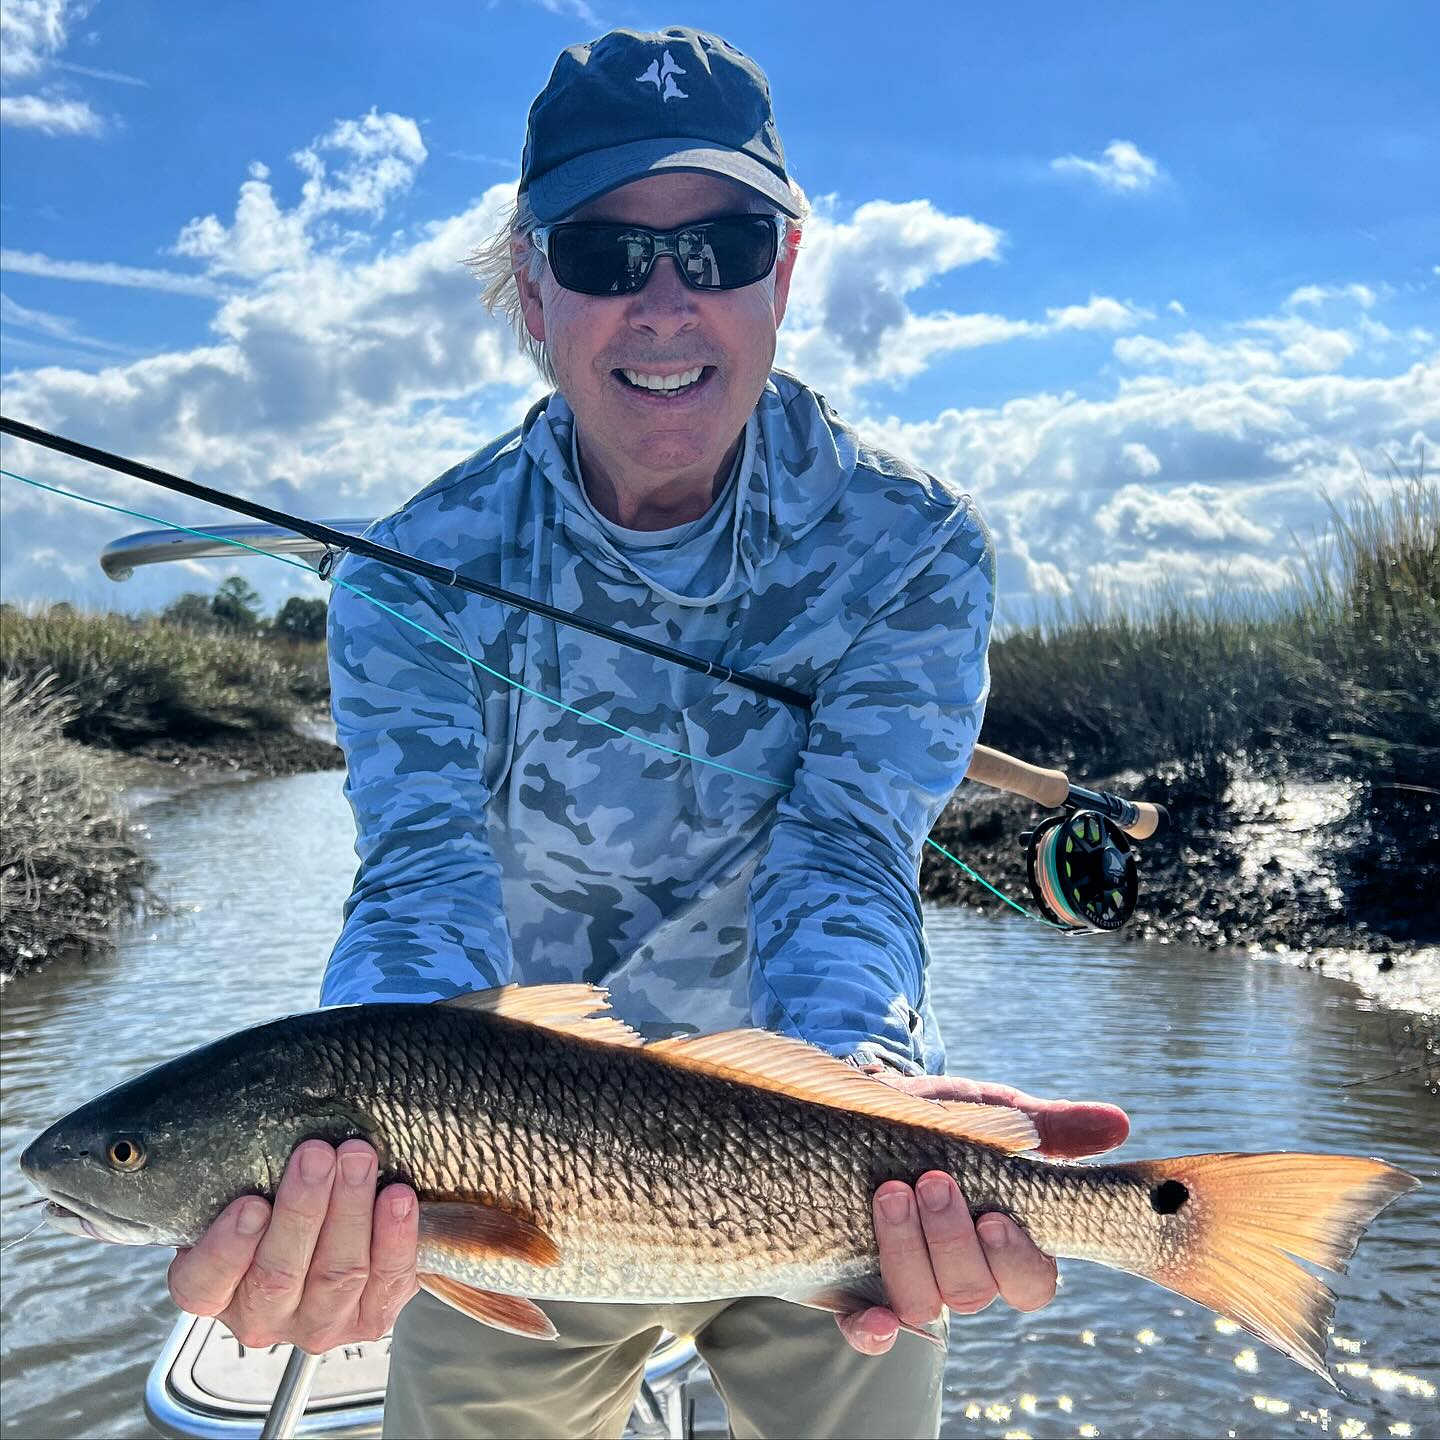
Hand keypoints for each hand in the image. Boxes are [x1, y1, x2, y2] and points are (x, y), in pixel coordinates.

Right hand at [166, 1140, 420, 1353]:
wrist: (338, 1234)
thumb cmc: (279, 1198)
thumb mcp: (249, 1187)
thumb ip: (248, 1171)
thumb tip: (272, 1115)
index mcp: (215, 1288)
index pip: (205, 1283)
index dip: (227, 1248)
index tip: (251, 1203)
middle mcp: (260, 1316)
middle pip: (278, 1274)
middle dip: (302, 1209)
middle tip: (318, 1153)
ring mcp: (316, 1324)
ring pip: (336, 1275)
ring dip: (350, 1212)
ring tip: (359, 1159)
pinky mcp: (369, 1320)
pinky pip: (386, 1282)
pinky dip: (394, 1237)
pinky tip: (398, 1197)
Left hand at [837, 1076, 1129, 1355]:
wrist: (869, 1104)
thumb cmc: (945, 1118)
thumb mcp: (994, 1113)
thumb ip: (1051, 1126)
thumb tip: (1116, 1125)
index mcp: (1003, 1241)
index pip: (1030, 1282)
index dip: (1015, 1261)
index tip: (995, 1218)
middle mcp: (959, 1272)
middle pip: (972, 1291)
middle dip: (952, 1239)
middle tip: (933, 1182)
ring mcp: (909, 1281)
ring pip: (922, 1303)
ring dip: (908, 1253)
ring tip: (892, 1192)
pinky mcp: (856, 1284)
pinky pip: (866, 1327)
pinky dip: (872, 1330)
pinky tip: (873, 1316)